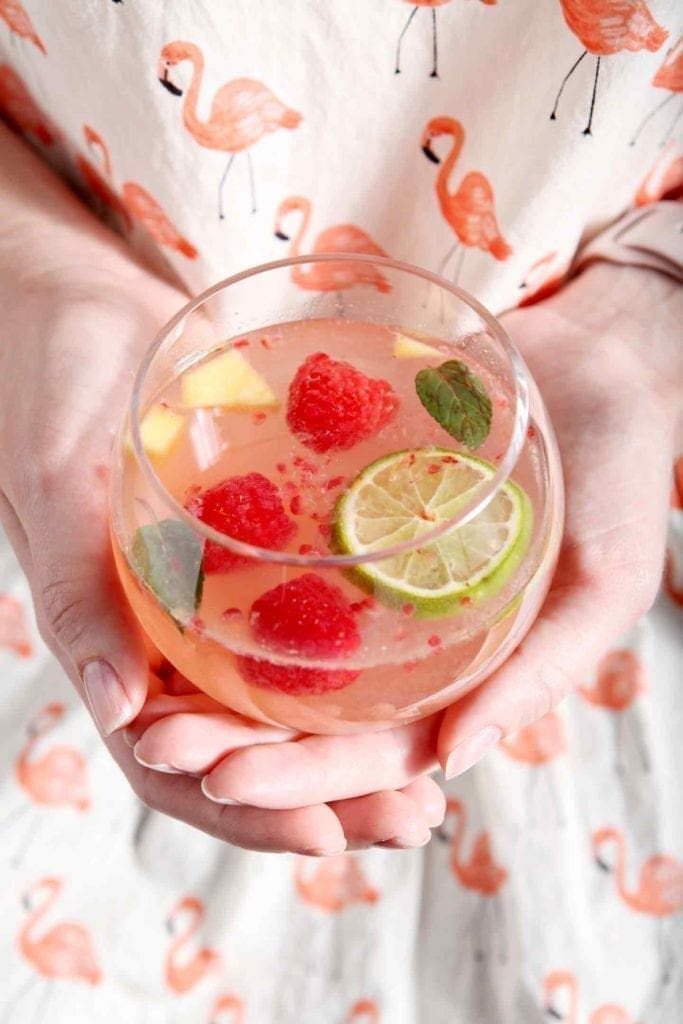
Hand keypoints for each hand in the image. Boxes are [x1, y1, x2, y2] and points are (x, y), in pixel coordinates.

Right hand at [0, 124, 444, 853]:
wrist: (76, 306)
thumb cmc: (47, 380)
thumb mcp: (56, 478)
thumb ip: (76, 586)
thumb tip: (119, 707)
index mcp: (111, 642)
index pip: (174, 761)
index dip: (244, 810)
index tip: (327, 836)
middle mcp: (164, 633)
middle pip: (247, 744)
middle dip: (325, 794)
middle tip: (415, 818)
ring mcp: (209, 594)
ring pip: (281, 692)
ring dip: (350, 740)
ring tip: (432, 768)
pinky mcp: (248, 545)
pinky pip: (301, 613)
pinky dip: (350, 652)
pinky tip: (417, 660)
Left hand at [131, 262, 680, 802]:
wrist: (598, 362)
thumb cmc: (622, 474)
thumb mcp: (604, 580)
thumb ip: (541, 670)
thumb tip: (453, 760)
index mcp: (462, 671)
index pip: (374, 747)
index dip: (304, 777)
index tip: (223, 782)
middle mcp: (408, 633)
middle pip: (311, 707)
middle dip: (234, 739)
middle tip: (155, 744)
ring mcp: (372, 572)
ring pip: (284, 645)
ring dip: (214, 676)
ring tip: (139, 691)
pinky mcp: (346, 505)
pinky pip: (283, 550)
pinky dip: (232, 579)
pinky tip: (170, 585)